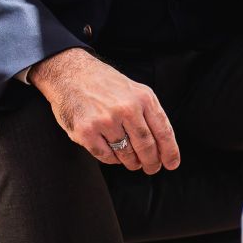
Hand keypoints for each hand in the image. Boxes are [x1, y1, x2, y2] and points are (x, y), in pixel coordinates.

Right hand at [30, 47, 179, 173]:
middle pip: (146, 146)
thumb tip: (162, 143)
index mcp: (143, 98)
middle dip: (151, 162)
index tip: (172, 164)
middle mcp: (126, 109)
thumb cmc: (105, 84)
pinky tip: (114, 154)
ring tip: (133, 162)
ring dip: (132, 162)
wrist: (70, 74)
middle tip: (152, 168)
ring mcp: (105, 121)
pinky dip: (112, 159)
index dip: (169, 151)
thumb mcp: (135, 90)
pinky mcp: (86, 131)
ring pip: (126, 154)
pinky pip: (106, 156)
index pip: (163, 131)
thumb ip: (148, 113)